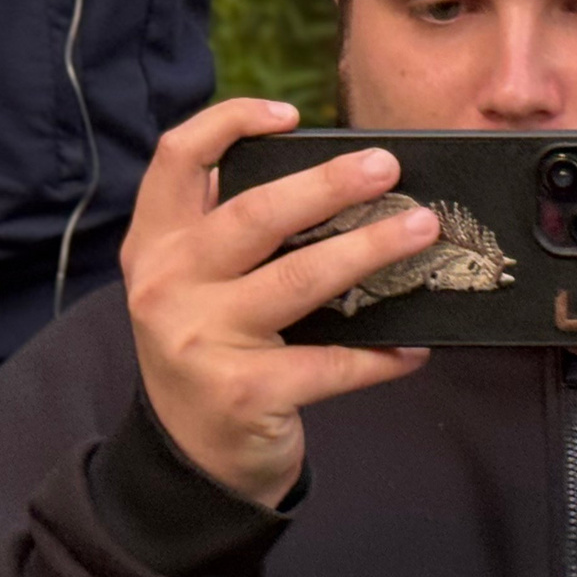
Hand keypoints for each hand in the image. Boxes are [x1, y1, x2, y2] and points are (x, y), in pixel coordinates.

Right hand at [120, 98, 434, 506]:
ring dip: (371, 250)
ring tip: (422, 231)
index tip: (290, 115)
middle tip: (387, 166)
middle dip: (329, 184)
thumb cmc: (213, 355)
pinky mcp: (243, 391)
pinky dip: (381, 356)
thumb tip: (342, 186)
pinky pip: (331, 362)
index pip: (177, 158)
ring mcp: (200, 339)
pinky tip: (415, 348)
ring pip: (301, 279)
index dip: (230, 123)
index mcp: (154, 246)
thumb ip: (236, 237)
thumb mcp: (197, 289)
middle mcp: (166, 285)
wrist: (191, 461)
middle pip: (255, 213)